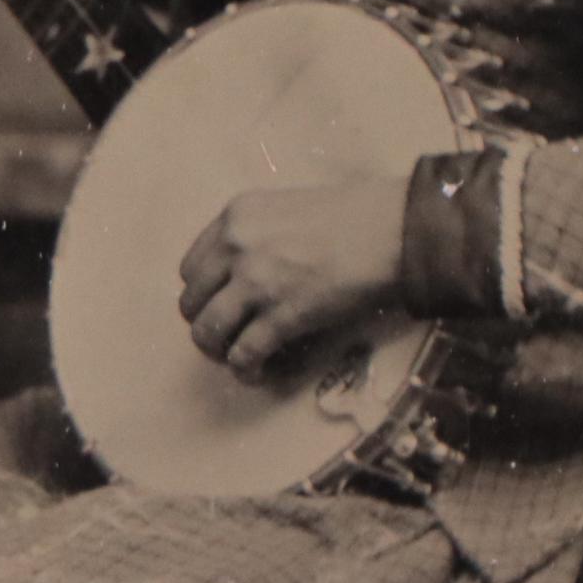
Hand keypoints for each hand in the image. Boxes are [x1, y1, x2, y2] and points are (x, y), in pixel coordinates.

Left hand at [176, 178, 407, 378]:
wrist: (393, 230)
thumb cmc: (351, 217)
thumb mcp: (284, 209)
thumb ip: (253, 236)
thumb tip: (237, 275)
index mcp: (234, 218)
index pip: (190, 269)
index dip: (203, 294)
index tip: (220, 306)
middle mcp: (236, 248)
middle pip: (192, 303)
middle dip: (207, 325)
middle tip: (228, 337)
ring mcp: (256, 282)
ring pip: (207, 333)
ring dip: (219, 352)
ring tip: (237, 358)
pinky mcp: (282, 315)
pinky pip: (244, 355)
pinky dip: (246, 370)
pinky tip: (258, 372)